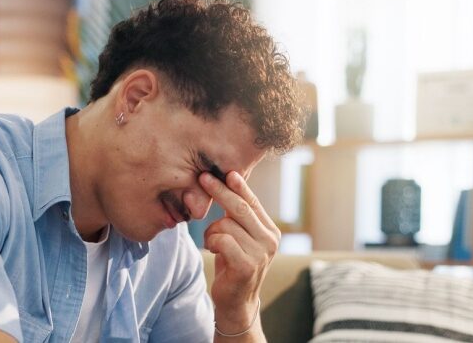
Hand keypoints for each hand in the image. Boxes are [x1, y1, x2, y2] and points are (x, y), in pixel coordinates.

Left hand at [200, 171, 279, 333]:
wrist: (236, 302)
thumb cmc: (233, 264)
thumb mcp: (239, 237)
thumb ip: (239, 216)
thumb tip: (229, 181)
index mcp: (270, 231)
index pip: (252, 202)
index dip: (237, 185)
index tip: (223, 171)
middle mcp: (270, 240)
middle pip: (240, 208)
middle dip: (219, 191)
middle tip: (202, 178)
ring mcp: (261, 253)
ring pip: (226, 225)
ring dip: (211, 232)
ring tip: (213, 243)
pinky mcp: (247, 265)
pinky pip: (222, 240)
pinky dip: (211, 242)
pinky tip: (213, 251)